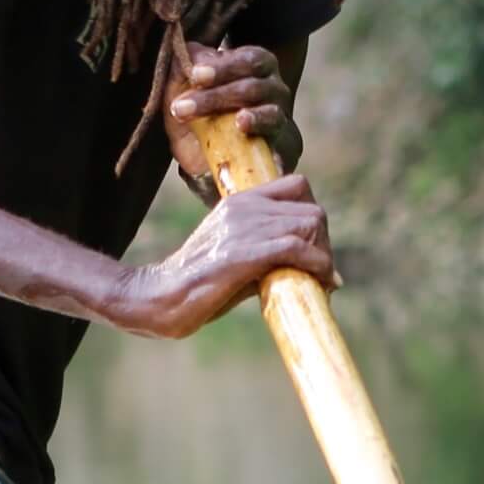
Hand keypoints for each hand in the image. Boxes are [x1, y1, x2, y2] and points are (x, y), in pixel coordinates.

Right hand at [110, 174, 337, 337]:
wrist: (159, 298)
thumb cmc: (198, 285)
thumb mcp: (236, 254)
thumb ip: (268, 250)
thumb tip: (309, 264)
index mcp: (240, 201)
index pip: (298, 186)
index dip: (313, 216)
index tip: (315, 246)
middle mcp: (244, 206)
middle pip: (312, 209)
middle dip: (324, 242)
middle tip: (322, 270)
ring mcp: (243, 226)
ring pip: (310, 225)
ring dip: (324, 255)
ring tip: (323, 280)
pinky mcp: (243, 252)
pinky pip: (296, 248)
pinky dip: (318, 265)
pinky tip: (322, 283)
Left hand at [164, 42, 302, 182]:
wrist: (217, 162)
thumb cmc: (203, 116)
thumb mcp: (184, 92)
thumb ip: (184, 69)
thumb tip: (189, 50)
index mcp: (256, 68)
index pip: (249, 59)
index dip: (224, 66)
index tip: (195, 75)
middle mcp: (274, 89)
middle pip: (254, 87)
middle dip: (217, 96)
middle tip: (182, 108)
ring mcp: (281, 118)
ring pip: (271, 114)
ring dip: (249, 118)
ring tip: (238, 122)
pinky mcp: (286, 148)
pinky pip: (283, 145)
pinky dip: (273, 149)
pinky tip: (261, 148)